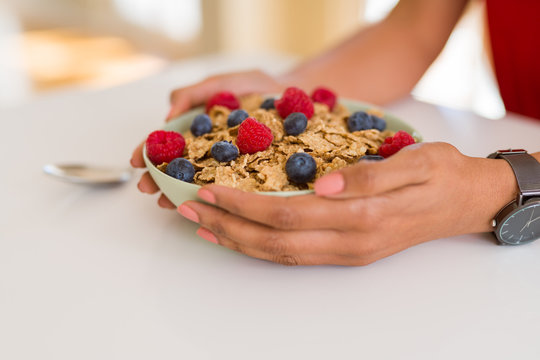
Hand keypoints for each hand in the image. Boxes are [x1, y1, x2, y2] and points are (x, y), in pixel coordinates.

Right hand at [130, 70, 284, 207]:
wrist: (292, 97)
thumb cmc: (255, 88)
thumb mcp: (221, 84)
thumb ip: (194, 94)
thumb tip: (168, 115)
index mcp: (196, 128)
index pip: (165, 141)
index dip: (147, 150)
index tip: (135, 161)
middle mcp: (206, 147)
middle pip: (174, 165)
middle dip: (156, 177)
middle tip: (146, 188)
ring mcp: (224, 162)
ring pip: (195, 179)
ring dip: (176, 191)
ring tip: (166, 202)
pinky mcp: (244, 172)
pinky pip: (226, 186)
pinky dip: (211, 195)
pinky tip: (201, 204)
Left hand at [177, 142, 516, 265]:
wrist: (467, 201)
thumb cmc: (442, 174)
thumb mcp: (415, 163)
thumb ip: (369, 176)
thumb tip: (322, 184)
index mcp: (364, 217)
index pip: (288, 214)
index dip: (244, 205)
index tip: (210, 190)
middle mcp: (350, 242)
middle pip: (274, 241)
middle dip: (227, 225)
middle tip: (188, 209)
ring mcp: (348, 252)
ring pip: (279, 254)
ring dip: (236, 240)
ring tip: (201, 224)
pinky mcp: (347, 251)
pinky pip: (294, 254)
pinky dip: (260, 247)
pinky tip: (239, 236)